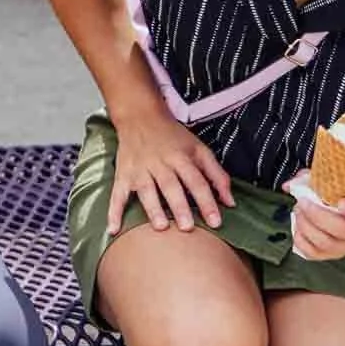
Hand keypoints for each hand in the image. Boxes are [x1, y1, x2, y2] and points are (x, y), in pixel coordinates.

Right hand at [108, 109, 236, 234]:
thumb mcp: (199, 149)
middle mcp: (160, 163)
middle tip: (187, 227)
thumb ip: (217, 175)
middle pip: (171, 186)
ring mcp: (139, 169)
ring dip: (152, 208)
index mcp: (181, 157)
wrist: (140, 116)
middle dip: (179, 206)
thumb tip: (230, 202)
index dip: (207, 201)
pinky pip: (117, 195)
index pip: (196, 181)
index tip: (215, 221)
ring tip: (161, 226)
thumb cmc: (172, 136)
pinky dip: (114, 212)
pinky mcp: (123, 175)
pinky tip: (114, 229)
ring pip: (146, 190)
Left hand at [284, 172, 344, 261]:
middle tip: (303, 202)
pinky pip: (317, 254)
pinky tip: (297, 227)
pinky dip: (302, 241)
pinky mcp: (339, 254)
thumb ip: (327, 177)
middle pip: (344, 229)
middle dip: (318, 215)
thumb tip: (291, 184)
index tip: (340, 201)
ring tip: (298, 211)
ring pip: (329, 244)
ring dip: (307, 227)